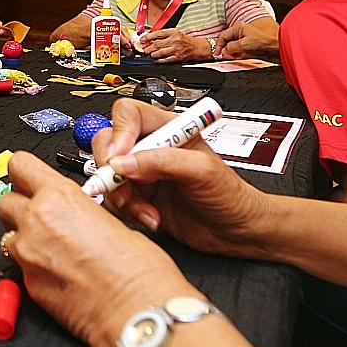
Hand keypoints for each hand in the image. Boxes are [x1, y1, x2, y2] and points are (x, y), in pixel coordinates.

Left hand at [0, 153, 192, 346]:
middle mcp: (37, 221)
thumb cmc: (139, 271)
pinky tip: (57, 274)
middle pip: (5, 201)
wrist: (138, 313)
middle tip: (41, 218)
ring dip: (24, 239)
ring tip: (52, 251)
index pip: (20, 166)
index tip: (29, 179)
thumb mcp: (115, 220)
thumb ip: (81, 211)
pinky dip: (32, 267)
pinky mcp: (27, 284)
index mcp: (60, 197)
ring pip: (8, 236)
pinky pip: (19, 267)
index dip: (24, 173)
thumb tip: (73, 214)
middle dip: (20, 208)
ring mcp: (27, 255)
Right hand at [93, 98, 272, 258]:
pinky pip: (115, 201)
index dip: (118, 133)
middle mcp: (152, 149)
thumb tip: (123, 162)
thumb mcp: (202, 171)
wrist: (238, 232)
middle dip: (111, 169)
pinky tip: (151, 218)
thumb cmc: (232, 196)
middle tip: (120, 187)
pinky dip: (128, 213)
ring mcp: (143, 175)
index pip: (128, 114)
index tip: (118, 158)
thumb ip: (162, 162)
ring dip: (122, 197)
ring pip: (108, 176)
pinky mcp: (139, 199)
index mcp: (169, 130)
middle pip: (108, 144)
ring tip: (147, 211)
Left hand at [142, 28, 209, 62]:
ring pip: (159, 53)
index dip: (147, 37)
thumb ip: (163, 35)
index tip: (142, 40)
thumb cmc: (186, 40)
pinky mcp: (177, 57)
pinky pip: (165, 60)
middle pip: (156, 44)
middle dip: (147, 48)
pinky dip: (158, 60)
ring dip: (152, 55)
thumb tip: (150, 38)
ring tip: (150, 54)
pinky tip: (156, 60)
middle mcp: (174, 40)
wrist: (198, 47)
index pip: (157, 34)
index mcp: (173, 32)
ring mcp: (176, 49)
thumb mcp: (175, 33)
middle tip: (144, 50)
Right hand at [216, 23, 270, 59]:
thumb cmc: (265, 40)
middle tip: (226, 57)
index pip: (222, 36)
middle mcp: (241, 32)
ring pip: (234, 46)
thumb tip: (224, 51)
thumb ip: (231, 48)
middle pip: (228, 42)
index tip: (217, 54)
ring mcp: (246, 38)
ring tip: (235, 57)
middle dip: (226, 50)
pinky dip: (239, 54)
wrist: (278, 44)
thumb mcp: (244, 44)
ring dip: (233, 53)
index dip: (218, 46)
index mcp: (238, 28)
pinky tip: (242, 56)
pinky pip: (241, 49)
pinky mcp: (251, 44)